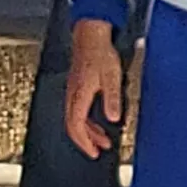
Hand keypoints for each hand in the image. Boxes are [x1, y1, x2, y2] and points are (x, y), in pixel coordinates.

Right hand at [62, 20, 126, 158]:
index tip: (94, 152)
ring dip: (88, 131)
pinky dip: (87, 119)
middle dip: (85, 140)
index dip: (85, 142)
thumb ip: (112, 99)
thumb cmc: (100, 52)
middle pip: (73, 125)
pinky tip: (98, 119)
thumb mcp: (112, 77)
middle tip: (98, 150)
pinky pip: (78, 109)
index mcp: (79, 95)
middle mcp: (73, 94)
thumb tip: (113, 118)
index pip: (76, 126)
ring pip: (75, 117)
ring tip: (102, 139)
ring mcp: (73, 90)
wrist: (90, 34)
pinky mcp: (76, 85)